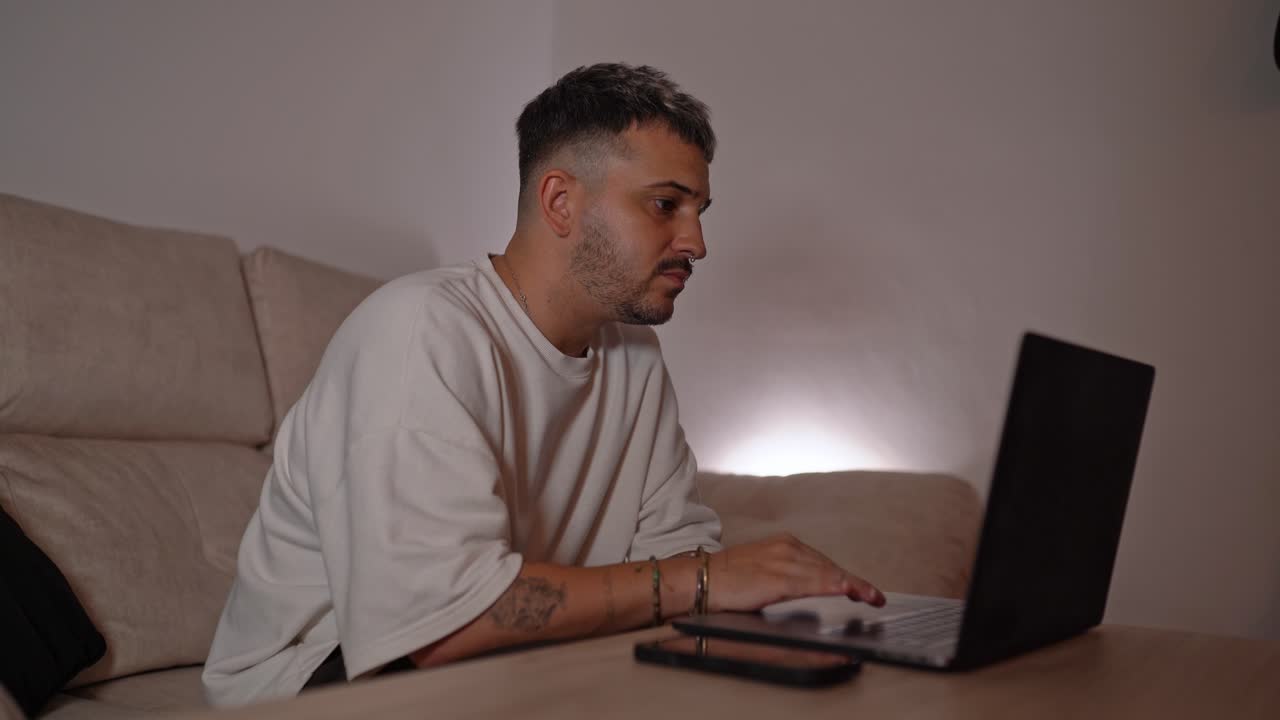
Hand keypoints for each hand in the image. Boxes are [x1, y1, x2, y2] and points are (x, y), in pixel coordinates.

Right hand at [708, 533, 884, 611]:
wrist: (699, 579)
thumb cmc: (726, 580)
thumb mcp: (761, 570)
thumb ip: (785, 576)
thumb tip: (807, 589)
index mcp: (783, 544)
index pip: (823, 562)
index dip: (846, 576)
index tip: (865, 589)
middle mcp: (786, 548)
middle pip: (829, 567)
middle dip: (854, 583)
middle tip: (875, 597)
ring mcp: (782, 561)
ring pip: (826, 573)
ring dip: (852, 585)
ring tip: (870, 597)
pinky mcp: (776, 577)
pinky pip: (812, 582)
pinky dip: (832, 585)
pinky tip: (847, 590)